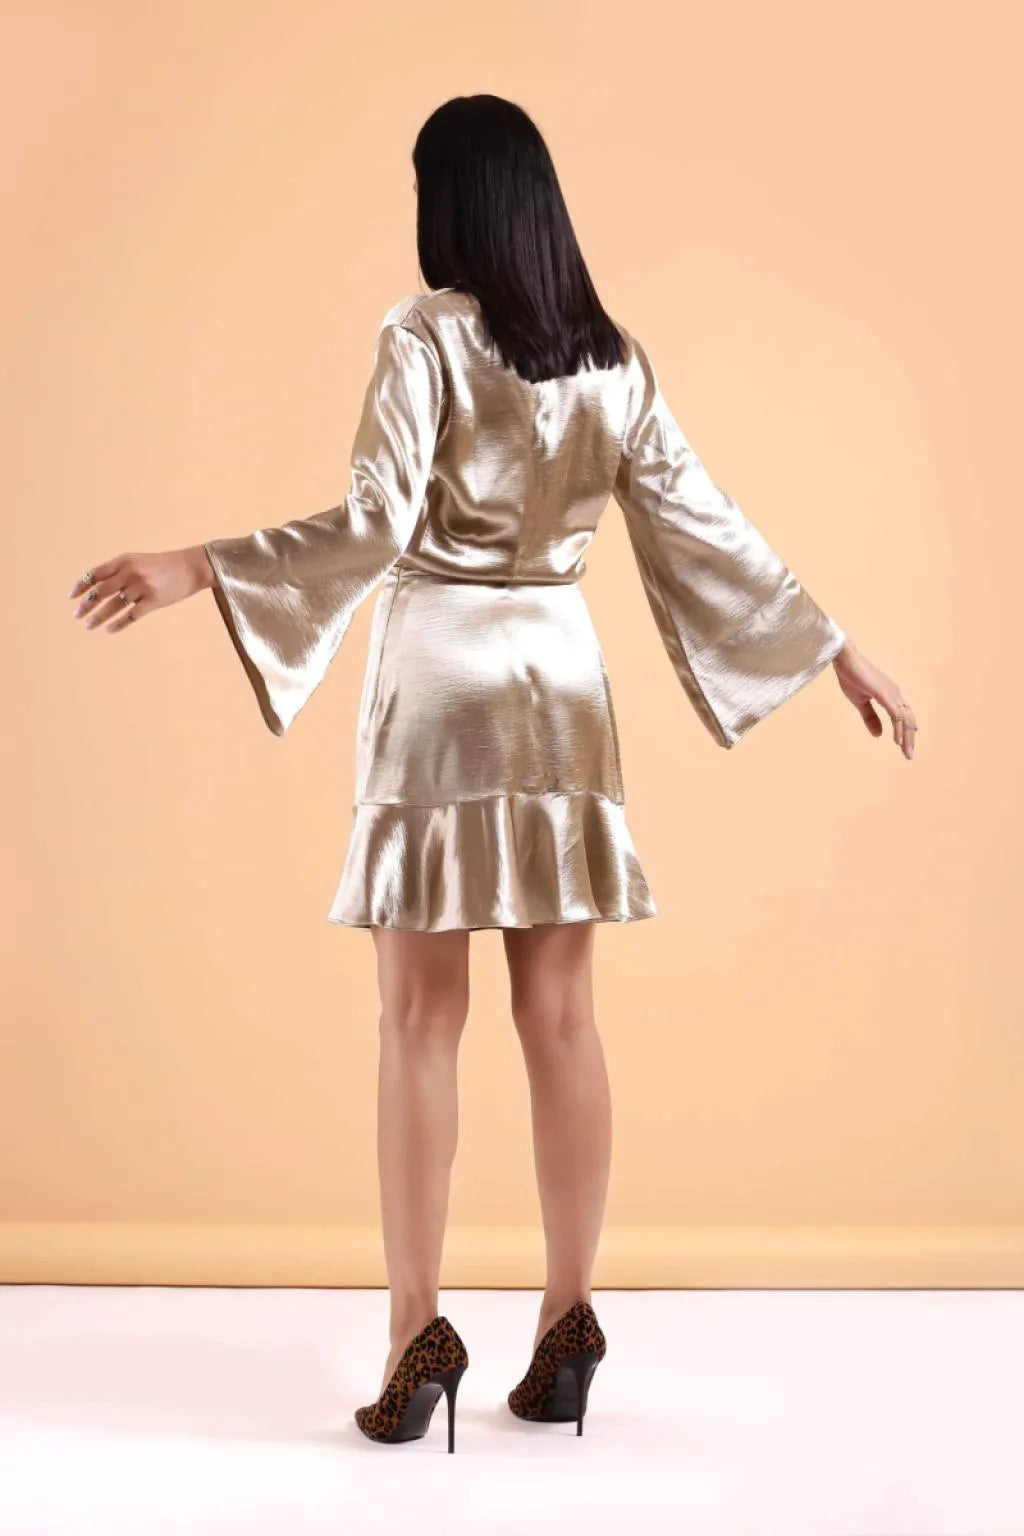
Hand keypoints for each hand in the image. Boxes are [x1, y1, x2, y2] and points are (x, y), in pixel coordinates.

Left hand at [67, 545, 213, 632]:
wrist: (191, 567)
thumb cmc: (164, 564)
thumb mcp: (139, 561)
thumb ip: (120, 570)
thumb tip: (97, 587)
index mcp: (124, 560)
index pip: (96, 574)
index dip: (82, 585)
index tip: (72, 596)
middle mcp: (130, 573)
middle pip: (101, 591)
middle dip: (86, 604)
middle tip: (76, 614)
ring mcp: (142, 588)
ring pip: (114, 606)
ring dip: (99, 617)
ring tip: (89, 625)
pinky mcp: (154, 601)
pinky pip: (131, 616)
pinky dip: (119, 624)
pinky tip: (110, 630)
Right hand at [832, 641, 917, 759]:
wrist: (845, 661)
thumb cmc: (851, 677)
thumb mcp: (860, 702)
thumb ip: (870, 718)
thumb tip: (879, 735)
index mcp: (890, 695)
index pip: (903, 717)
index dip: (905, 732)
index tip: (903, 748)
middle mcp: (895, 694)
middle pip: (909, 720)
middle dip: (910, 738)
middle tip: (909, 755)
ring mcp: (892, 694)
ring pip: (905, 720)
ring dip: (907, 737)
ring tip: (907, 752)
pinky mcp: (886, 694)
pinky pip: (896, 716)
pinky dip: (899, 729)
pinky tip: (898, 741)